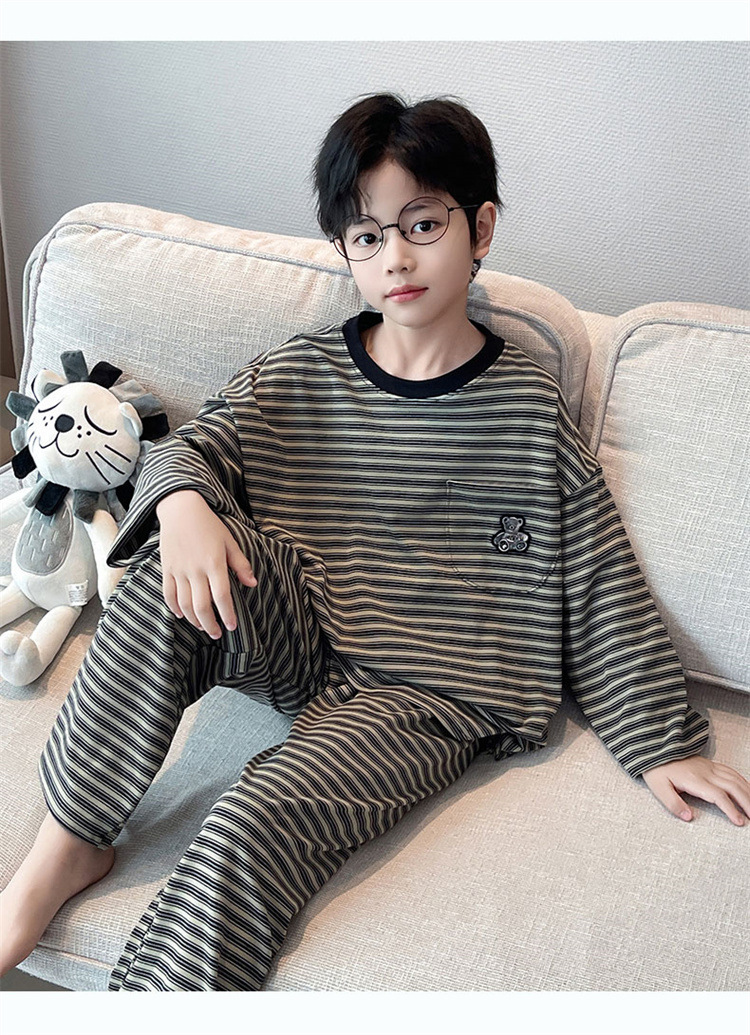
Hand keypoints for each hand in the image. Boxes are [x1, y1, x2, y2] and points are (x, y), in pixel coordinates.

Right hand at [156, 490, 256, 638]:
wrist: (180, 508)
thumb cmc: (209, 524)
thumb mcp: (230, 541)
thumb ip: (240, 564)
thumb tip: (252, 584)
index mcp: (214, 563)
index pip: (222, 596)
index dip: (227, 614)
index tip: (232, 626)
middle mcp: (195, 569)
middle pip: (201, 606)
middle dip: (210, 624)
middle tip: (217, 634)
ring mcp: (179, 570)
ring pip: (184, 604)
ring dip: (193, 619)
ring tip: (202, 626)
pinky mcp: (166, 568)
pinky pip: (168, 593)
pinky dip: (174, 607)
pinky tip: (181, 615)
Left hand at [641, 755, 749, 826]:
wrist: (655, 749)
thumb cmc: (656, 770)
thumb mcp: (658, 788)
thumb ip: (673, 803)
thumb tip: (688, 818)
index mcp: (693, 780)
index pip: (717, 795)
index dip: (730, 808)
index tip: (740, 822)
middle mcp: (705, 772)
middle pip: (732, 786)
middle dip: (746, 802)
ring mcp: (709, 767)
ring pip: (734, 778)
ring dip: (748, 792)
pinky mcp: (709, 764)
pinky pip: (731, 771)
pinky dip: (742, 780)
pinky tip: (748, 789)